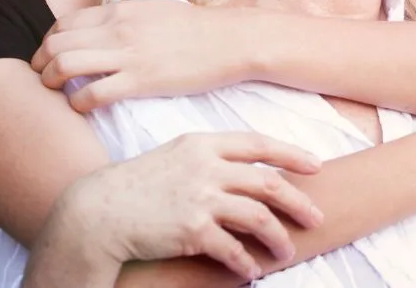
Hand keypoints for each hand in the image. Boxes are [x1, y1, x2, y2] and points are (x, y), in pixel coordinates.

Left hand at [31, 1, 263, 111]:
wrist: (230, 41)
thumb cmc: (197, 28)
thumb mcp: (155, 10)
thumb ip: (126, 18)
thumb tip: (105, 26)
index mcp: (120, 11)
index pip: (64, 23)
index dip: (47, 42)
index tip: (50, 57)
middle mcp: (118, 29)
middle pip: (56, 44)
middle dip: (40, 64)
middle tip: (43, 78)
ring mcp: (128, 55)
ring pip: (65, 65)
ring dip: (51, 81)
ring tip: (56, 92)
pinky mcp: (141, 81)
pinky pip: (93, 93)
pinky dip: (78, 103)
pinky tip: (82, 107)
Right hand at [59, 131, 323, 281]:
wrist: (99, 212)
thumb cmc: (137, 185)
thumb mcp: (175, 156)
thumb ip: (210, 159)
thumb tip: (249, 172)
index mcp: (203, 144)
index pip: (258, 144)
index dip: (291, 155)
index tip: (315, 166)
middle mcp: (205, 167)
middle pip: (268, 183)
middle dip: (298, 202)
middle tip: (316, 216)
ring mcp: (199, 198)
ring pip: (258, 217)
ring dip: (278, 238)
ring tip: (286, 251)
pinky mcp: (191, 230)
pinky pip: (232, 249)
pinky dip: (246, 262)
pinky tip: (252, 271)